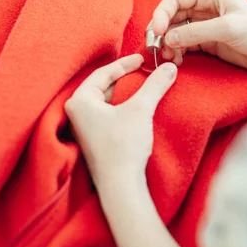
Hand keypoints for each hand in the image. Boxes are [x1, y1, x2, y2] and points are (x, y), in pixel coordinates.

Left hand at [65, 55, 176, 186]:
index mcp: (79, 101)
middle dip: (126, 77)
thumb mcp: (141, 109)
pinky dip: (124, 105)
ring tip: (146, 85)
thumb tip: (169, 67)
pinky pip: (109, 113)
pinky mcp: (95, 138)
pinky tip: (140, 106)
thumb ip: (155, 85)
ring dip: (127, 92)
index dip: (125, 63)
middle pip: (104, 85)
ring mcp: (85, 127)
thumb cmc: (123, 146)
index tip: (143, 58)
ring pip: (107, 99)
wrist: (121, 188)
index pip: (103, 72)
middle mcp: (77, 112)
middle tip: (145, 69)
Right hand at [151, 0, 246, 78]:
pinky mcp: (209, 42)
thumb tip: (169, 38)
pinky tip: (178, 61)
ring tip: (169, 58)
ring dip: (169, 44)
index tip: (158, 32)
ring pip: (176, 31)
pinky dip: (178, 52)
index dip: (162, 13)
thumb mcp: (227, 29)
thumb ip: (196, 32)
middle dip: (162, 31)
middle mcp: (205, 6)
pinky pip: (185, 44)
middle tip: (156, 48)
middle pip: (172, 15)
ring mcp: (206, 25)